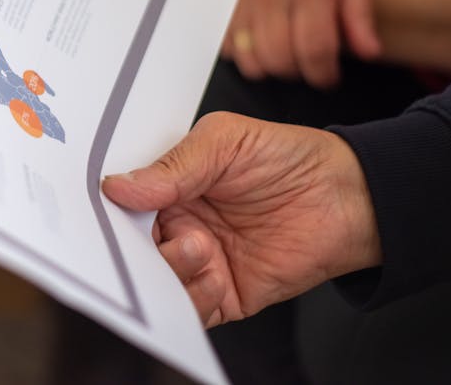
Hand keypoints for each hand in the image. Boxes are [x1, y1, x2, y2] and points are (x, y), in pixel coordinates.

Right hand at [101, 112, 381, 326]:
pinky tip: (213, 272)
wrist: (349, 198)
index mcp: (168, 185)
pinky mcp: (222, 293)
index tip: (102, 207)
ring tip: (198, 246)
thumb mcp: (225, 142)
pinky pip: (191, 309)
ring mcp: (198, 260)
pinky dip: (192, 297)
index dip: (109, 207)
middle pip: (131, 245)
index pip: (123, 201)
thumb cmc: (288, 158)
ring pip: (156, 280)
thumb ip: (173, 165)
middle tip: (149, 233)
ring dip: (168, 270)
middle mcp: (177, 224)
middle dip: (131, 245)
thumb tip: (118, 186)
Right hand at [191, 0, 380, 88]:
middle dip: (298, 74)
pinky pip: (227, 45)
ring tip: (286, 55)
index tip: (330, 77)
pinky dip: (244, 53)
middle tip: (308, 65)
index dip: (325, 75)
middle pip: (280, 60)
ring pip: (250, 59)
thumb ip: (360, 16)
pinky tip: (261, 42)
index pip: (317, 51)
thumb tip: (369, 55)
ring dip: (269, 67)